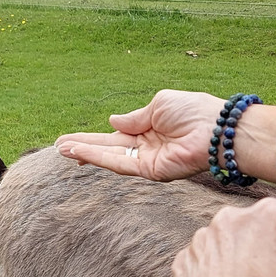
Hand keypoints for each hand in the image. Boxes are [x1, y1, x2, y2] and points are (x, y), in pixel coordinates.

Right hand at [54, 90, 223, 180]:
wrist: (217, 130)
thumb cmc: (194, 112)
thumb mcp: (159, 104)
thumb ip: (134, 117)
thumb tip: (112, 120)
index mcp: (149, 128)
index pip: (115, 134)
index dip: (94, 136)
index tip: (71, 138)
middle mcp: (146, 147)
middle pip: (107, 148)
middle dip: (83, 147)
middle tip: (58, 147)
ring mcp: (147, 161)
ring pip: (109, 158)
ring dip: (84, 153)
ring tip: (61, 149)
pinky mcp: (150, 172)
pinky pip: (119, 165)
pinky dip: (98, 158)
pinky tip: (80, 152)